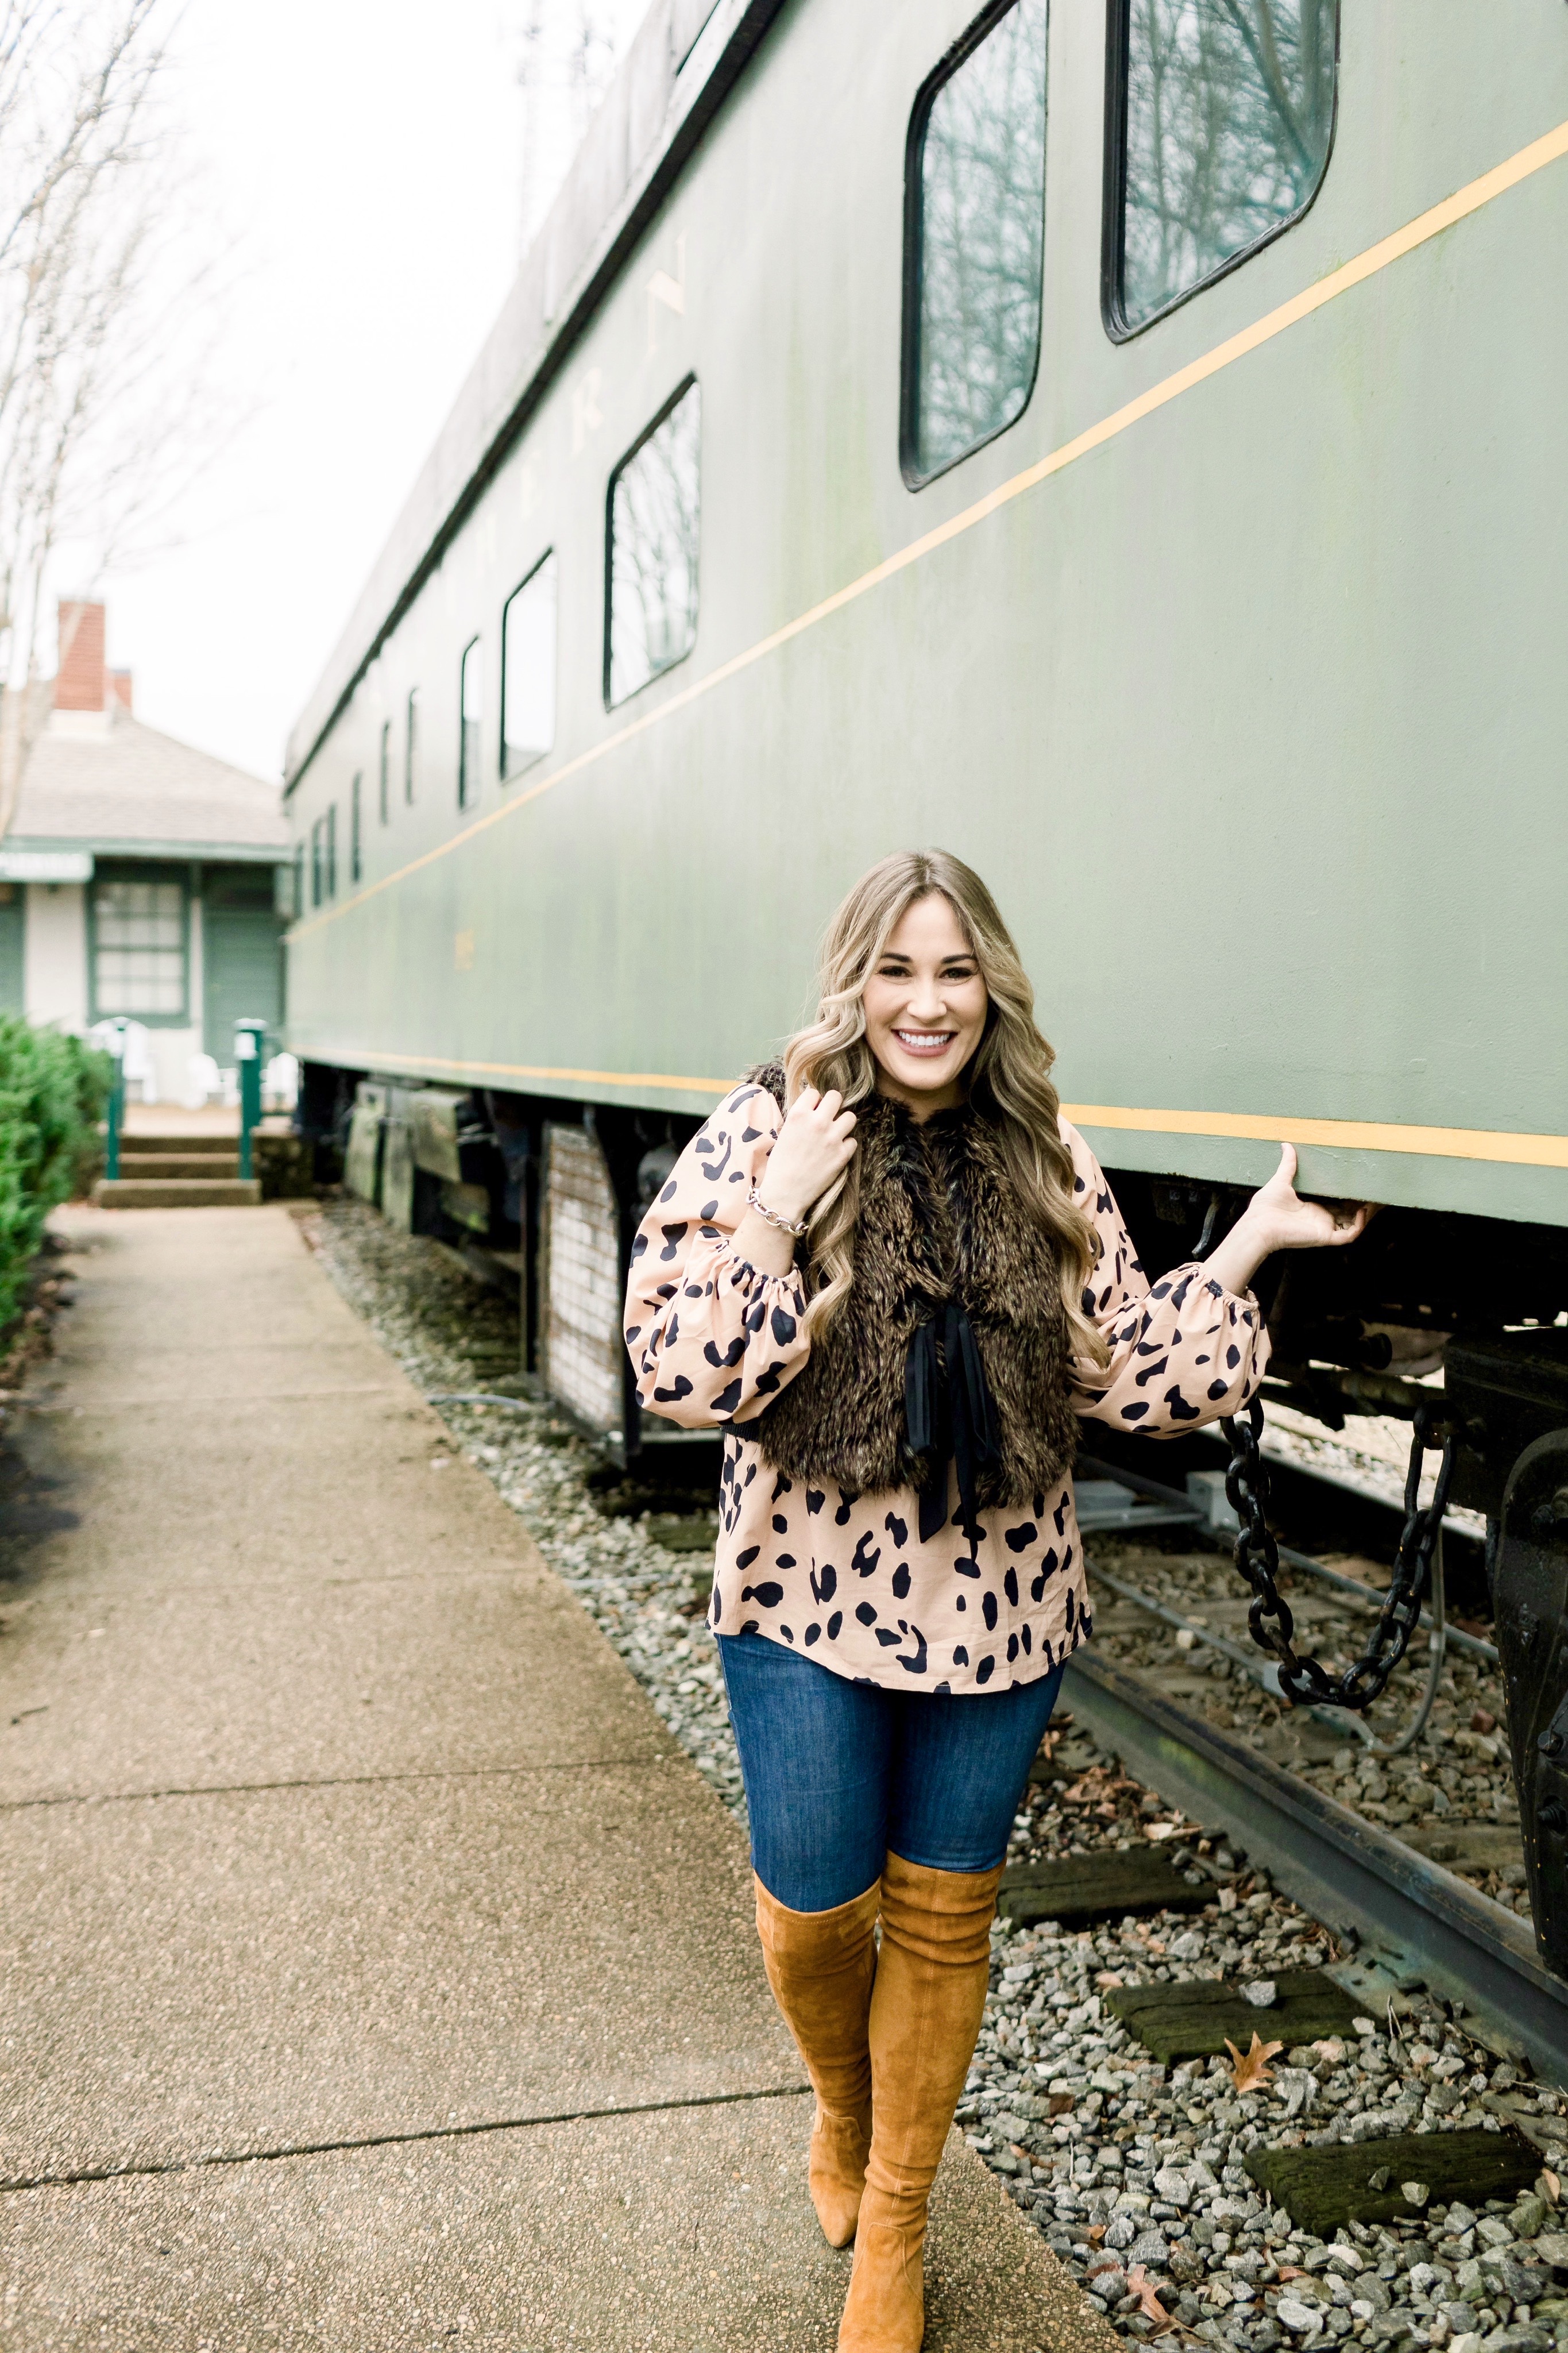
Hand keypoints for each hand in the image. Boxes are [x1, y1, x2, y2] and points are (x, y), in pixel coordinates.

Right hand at [757, 1085, 857, 1224]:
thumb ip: (800, 1118)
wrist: (785, 1193)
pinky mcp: (843, 1154)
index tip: (812, 1111)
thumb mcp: (784, 1133)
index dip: (814, 1102)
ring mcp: (832, 1138)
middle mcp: (817, 1122)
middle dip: (832, 1106)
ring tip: (835, 1133)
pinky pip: (853, 1140)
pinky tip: (835, 1152)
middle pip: (836, 1097)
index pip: (814, 1092)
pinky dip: (846, 1146)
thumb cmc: (780, 1165)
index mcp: (798, 1114)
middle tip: (828, 1117)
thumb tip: (814, 1108)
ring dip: (843, 1123)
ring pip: (850, 1116)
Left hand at [1245, 1144, 1374, 1253]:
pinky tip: (1361, 1211)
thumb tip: (1286, 1145)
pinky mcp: (1324, 1236)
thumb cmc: (1265, 1206)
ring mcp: (1324, 1228)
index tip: (1357, 1184)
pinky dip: (1358, 1226)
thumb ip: (1288, 1164)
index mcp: (1312, 1208)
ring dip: (1364, 1216)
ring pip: (1352, 1226)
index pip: (1335, 1204)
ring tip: (1372, 1201)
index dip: (1347, 1197)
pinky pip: (1348, 1235)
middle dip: (1361, 1206)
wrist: (1259, 1224)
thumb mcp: (1280, 1181)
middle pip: (1347, 1215)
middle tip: (1372, 1192)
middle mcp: (1320, 1219)